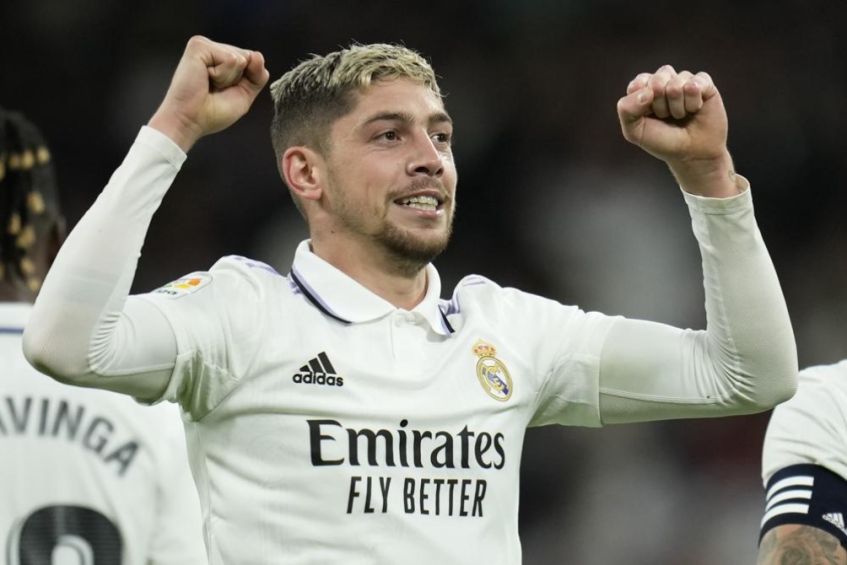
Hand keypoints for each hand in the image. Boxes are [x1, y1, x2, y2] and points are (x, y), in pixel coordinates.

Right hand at [148, 36, 269, 151]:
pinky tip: (205, 79)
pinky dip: (223, 75)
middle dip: (238, 80)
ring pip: (241, 58)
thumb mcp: (244, 94)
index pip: (253, 61)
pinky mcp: (199, 46)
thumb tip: (257, 54)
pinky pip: (231, 59)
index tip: (224, 92)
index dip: (247, 81)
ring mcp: (205, 45)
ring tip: (209, 85)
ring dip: (229, 79)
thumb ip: (257, 76)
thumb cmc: (211, 112)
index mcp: (222, 59)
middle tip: (215, 89)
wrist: (190, 121)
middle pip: (249, 58)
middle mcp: (213, 49)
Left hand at [617, 65, 738, 196]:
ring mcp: (684, 80)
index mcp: (644, 88)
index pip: (638, 83)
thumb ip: (626, 109)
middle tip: (667, 117)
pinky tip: (695, 109)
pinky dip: (693, 103)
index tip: (648, 117)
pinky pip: (695, 85)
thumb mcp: (634, 131)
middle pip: (657, 81)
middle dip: (661, 105)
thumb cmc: (662, 141)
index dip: (643, 103)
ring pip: (676, 84)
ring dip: (678, 108)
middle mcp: (664, 80)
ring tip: (681, 115)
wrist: (692, 154)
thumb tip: (647, 91)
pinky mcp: (704, 83)